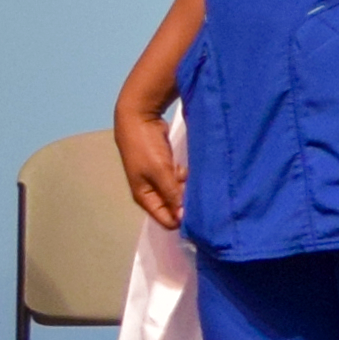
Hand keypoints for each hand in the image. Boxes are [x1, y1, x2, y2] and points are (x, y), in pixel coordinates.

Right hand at [113, 92, 187, 229]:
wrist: (139, 118)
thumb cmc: (146, 147)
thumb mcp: (160, 172)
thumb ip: (172, 194)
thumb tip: (182, 218)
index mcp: (145, 198)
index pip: (167, 221)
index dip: (182, 219)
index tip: (199, 211)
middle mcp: (152, 193)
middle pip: (174, 207)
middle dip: (185, 199)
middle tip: (191, 187)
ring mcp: (159, 180)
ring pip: (178, 193)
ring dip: (185, 185)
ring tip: (183, 172)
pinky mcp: (165, 169)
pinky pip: (179, 180)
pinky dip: (183, 175)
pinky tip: (183, 166)